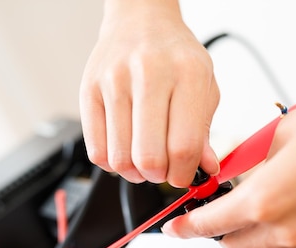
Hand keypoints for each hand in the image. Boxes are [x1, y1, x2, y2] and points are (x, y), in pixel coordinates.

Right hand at [79, 0, 219, 187]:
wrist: (141, 22)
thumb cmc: (176, 56)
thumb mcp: (205, 87)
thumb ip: (204, 132)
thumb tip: (207, 170)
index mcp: (187, 74)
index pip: (184, 147)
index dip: (184, 174)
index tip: (184, 176)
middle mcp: (148, 74)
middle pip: (149, 157)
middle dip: (160, 176)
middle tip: (165, 169)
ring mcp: (114, 81)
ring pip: (121, 159)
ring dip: (136, 172)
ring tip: (145, 160)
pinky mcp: (88, 91)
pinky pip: (96, 151)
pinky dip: (113, 163)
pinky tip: (126, 150)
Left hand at [161, 81, 295, 247]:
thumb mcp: (282, 131)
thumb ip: (247, 157)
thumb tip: (229, 169)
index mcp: (267, 200)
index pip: (211, 225)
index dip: (188, 228)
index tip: (176, 229)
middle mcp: (288, 228)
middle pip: (233, 247)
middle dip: (215, 234)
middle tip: (208, 213)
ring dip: (243, 240)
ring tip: (241, 213)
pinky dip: (271, 240)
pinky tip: (274, 213)